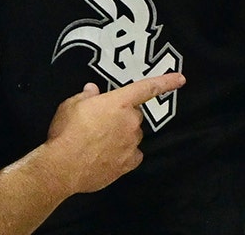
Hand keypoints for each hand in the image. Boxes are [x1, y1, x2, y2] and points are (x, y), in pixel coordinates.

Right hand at [43, 72, 185, 193]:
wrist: (63, 166)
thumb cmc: (66, 131)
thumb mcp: (71, 105)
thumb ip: (86, 96)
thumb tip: (92, 90)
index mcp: (119, 102)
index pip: (147, 88)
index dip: (166, 82)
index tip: (181, 79)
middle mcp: (130, 122)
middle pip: (135, 115)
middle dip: (123, 116)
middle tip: (102, 122)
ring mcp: (131, 144)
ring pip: (133, 136)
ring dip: (122, 135)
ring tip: (99, 142)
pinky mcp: (128, 164)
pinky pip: (133, 155)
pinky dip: (124, 154)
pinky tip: (108, 156)